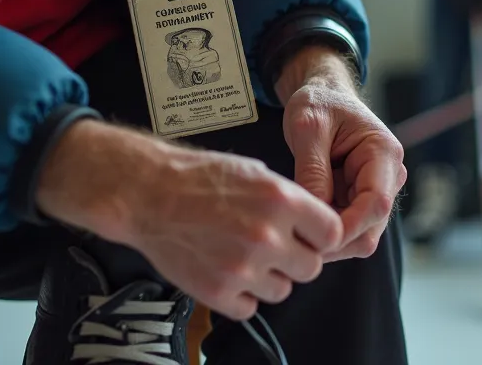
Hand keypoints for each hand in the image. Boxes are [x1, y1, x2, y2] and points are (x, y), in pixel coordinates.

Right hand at [35, 119, 342, 320]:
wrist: (148, 193)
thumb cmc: (199, 178)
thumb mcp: (256, 172)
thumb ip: (290, 200)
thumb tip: (316, 223)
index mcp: (281, 200)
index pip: (332, 233)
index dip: (322, 235)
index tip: (312, 236)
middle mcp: (266, 235)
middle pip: (311, 267)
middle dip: (297, 258)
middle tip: (276, 247)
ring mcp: (242, 267)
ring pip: (282, 290)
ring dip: (269, 278)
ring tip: (246, 256)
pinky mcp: (217, 292)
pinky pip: (249, 308)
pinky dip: (241, 296)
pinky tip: (228, 272)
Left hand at [275, 45, 406, 262]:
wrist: (325, 96)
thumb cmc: (319, 103)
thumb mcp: (307, 126)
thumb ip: (312, 169)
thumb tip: (315, 213)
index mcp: (383, 153)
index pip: (376, 204)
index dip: (348, 227)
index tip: (313, 235)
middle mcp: (389, 176)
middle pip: (371, 228)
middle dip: (336, 240)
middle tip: (294, 239)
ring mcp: (377, 191)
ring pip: (360, 236)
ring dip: (330, 240)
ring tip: (294, 229)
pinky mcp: (362, 200)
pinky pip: (348, 229)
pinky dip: (326, 233)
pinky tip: (301, 224)